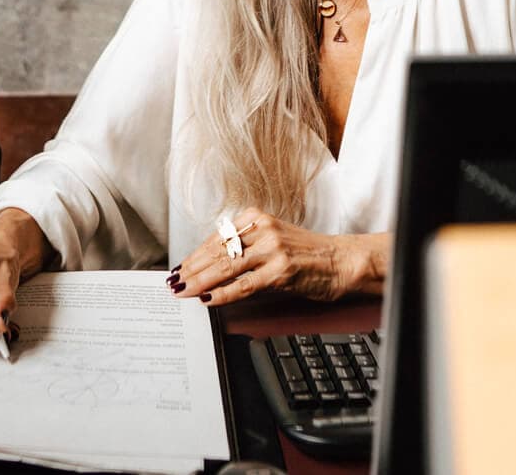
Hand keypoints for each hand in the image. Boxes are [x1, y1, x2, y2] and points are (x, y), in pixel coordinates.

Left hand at [169, 209, 385, 306]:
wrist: (341, 262)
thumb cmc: (307, 254)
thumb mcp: (272, 240)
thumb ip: (244, 248)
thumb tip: (211, 267)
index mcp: (256, 216)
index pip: (216, 237)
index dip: (195, 254)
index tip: (181, 267)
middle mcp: (262, 228)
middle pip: (217, 250)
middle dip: (192, 268)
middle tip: (175, 282)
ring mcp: (272, 249)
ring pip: (225, 266)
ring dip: (200, 281)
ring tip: (184, 290)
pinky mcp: (280, 270)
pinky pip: (244, 284)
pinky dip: (223, 293)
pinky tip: (208, 299)